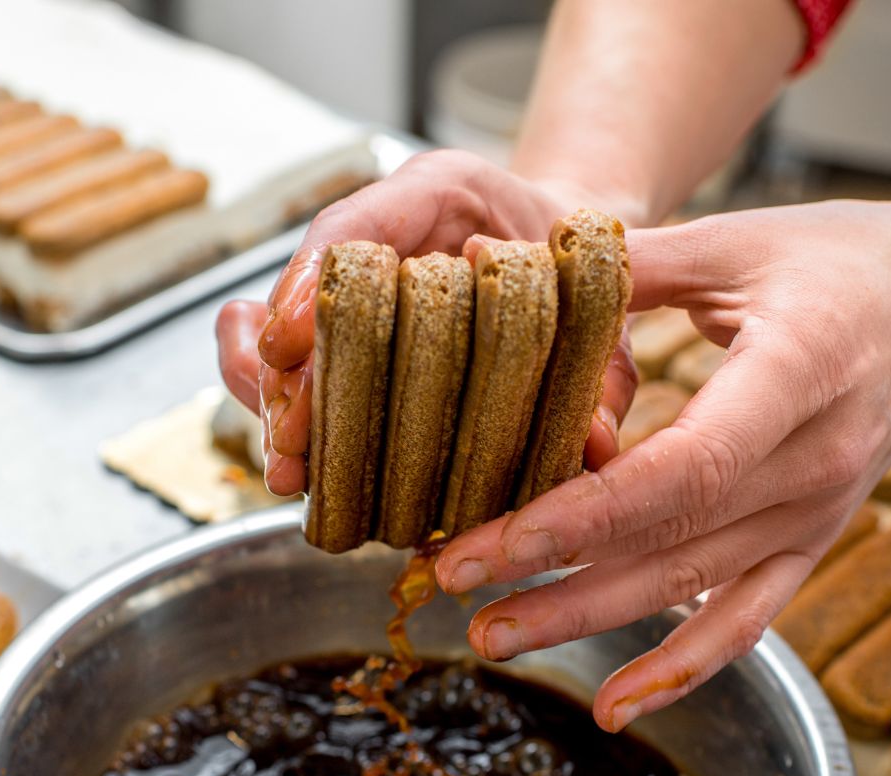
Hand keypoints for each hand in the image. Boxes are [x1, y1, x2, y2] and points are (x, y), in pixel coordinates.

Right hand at [217, 149, 638, 494]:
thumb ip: (606, 361)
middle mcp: (386, 233)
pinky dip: (296, 411)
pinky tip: (292, 462)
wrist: (569, 242)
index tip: (289, 342)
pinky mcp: (359, 330)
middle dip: (289, 372)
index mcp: (442, 191)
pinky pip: (308, 366)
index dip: (312, 284)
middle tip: (290, 437)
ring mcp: (363, 282)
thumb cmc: (582, 260)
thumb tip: (596, 442)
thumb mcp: (610, 304)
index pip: (356, 226)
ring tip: (286, 468)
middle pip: (307, 296)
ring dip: (280, 401)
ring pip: (291, 335)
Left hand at [434, 199, 890, 730]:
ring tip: (491, 635)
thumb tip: (489, 257)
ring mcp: (817, 514)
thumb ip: (620, 263)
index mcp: (798, 374)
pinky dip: (681, 669)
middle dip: (552, 571)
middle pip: (670, 540)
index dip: (584, 514)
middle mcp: (813, 463)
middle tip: (450, 582)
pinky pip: (746, 621)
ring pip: (691, 588)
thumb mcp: (736, 242)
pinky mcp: (812, 542)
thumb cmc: (842, 259)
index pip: (684, 468)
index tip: (492, 535)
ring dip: (588, 619)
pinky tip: (614, 705)